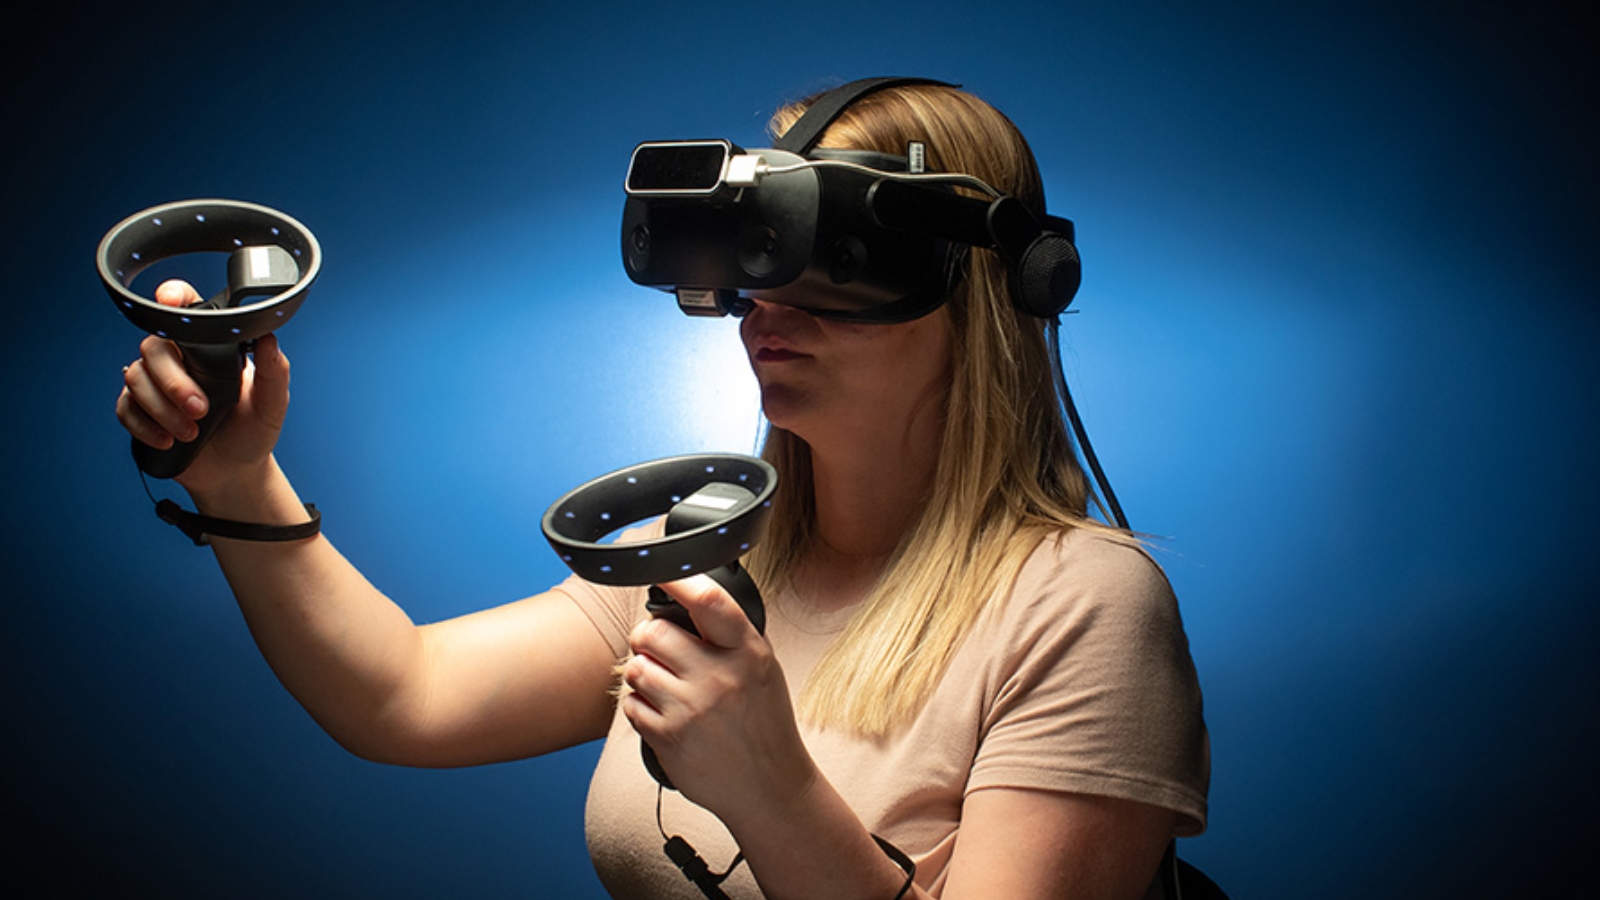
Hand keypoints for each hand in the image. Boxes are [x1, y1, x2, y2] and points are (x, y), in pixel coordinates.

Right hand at [115, 279, 290, 494]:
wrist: (235, 472)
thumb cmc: (253, 432)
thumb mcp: (272, 404)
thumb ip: (274, 372)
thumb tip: (269, 339)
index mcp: (210, 349)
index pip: (185, 310)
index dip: (172, 296)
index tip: (170, 300)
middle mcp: (179, 360)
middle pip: (152, 348)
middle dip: (174, 382)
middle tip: (201, 409)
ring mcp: (155, 385)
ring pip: (136, 378)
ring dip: (162, 409)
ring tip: (191, 432)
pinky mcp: (140, 411)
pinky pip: (125, 408)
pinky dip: (144, 426)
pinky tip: (167, 440)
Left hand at [620, 575, 817, 820]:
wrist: (769, 787)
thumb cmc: (763, 724)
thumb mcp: (761, 669)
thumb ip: (729, 637)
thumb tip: (686, 599)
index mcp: (747, 653)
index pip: (709, 602)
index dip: (679, 579)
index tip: (662, 570)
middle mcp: (719, 678)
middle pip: (653, 632)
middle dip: (649, 638)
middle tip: (660, 650)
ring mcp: (691, 709)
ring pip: (636, 667)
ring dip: (643, 674)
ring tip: (665, 686)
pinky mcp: (668, 738)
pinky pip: (630, 705)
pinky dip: (640, 707)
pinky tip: (665, 715)